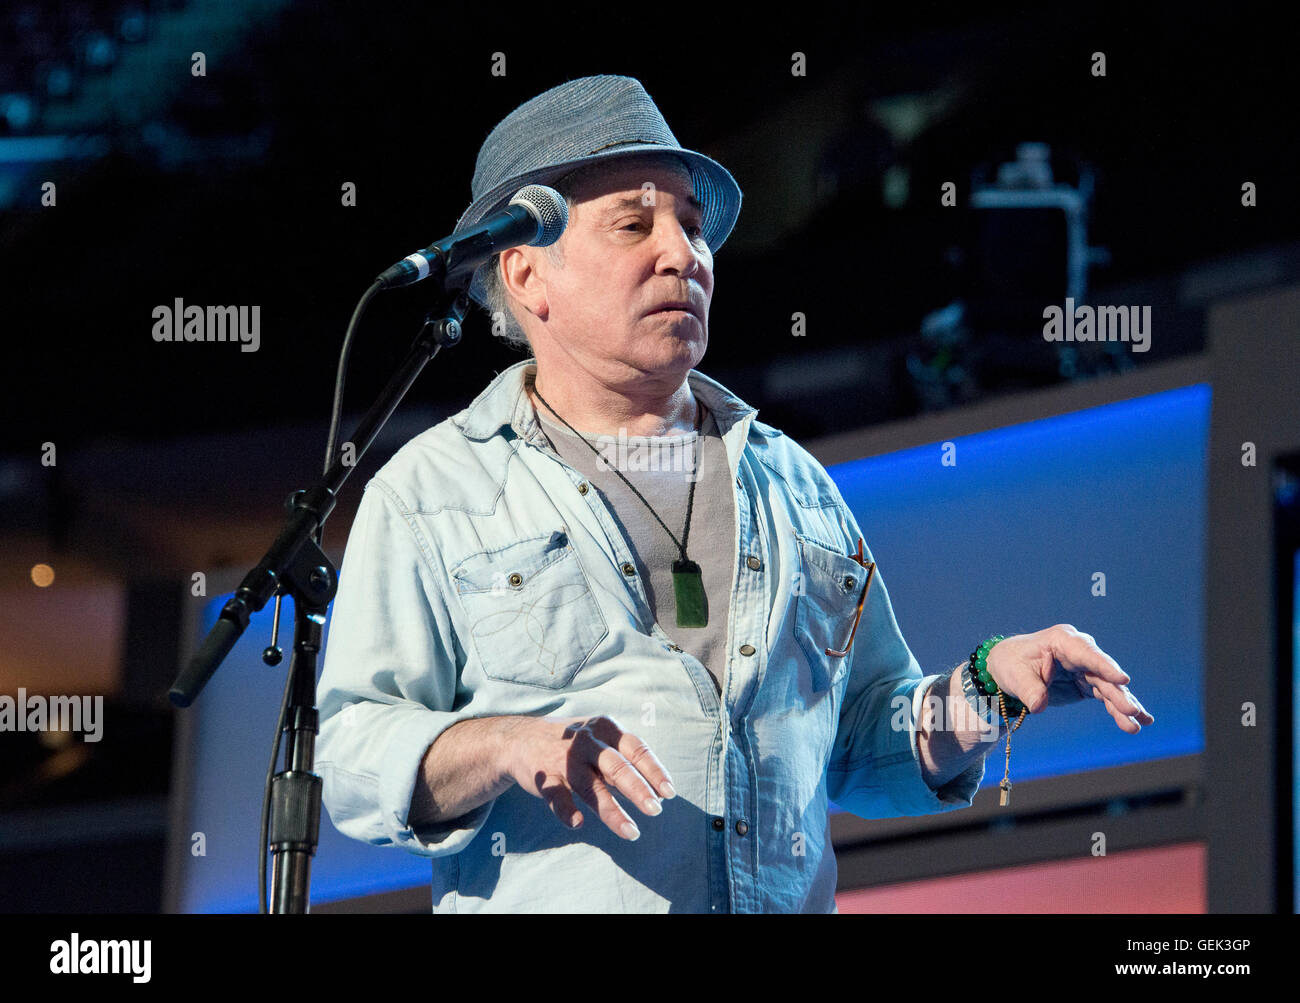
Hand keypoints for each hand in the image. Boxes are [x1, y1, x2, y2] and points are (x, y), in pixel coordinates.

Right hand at [503, 714, 676, 839]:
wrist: (520, 738)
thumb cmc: (573, 743)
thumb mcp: (601, 741)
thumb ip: (625, 762)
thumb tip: (658, 791)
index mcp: (605, 729)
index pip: (636, 748)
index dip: (654, 770)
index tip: (669, 792)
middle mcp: (586, 741)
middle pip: (616, 766)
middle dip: (638, 789)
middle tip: (656, 810)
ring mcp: (563, 759)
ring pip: (590, 786)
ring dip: (612, 810)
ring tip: (631, 831)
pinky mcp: (542, 776)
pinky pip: (556, 795)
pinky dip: (566, 809)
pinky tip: (578, 823)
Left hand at [984, 624, 1153, 733]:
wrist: (1009, 667)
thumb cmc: (1012, 664)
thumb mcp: (1015, 676)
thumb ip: (1029, 690)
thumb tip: (1038, 706)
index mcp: (1062, 641)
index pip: (1086, 653)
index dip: (1104, 666)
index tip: (1123, 679)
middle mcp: (1079, 652)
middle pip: (1102, 674)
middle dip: (1118, 693)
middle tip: (1132, 711)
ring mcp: (1086, 668)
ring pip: (1109, 688)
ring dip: (1124, 705)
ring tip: (1143, 722)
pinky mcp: (1087, 683)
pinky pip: (1106, 697)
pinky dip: (1120, 710)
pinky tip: (1141, 721)